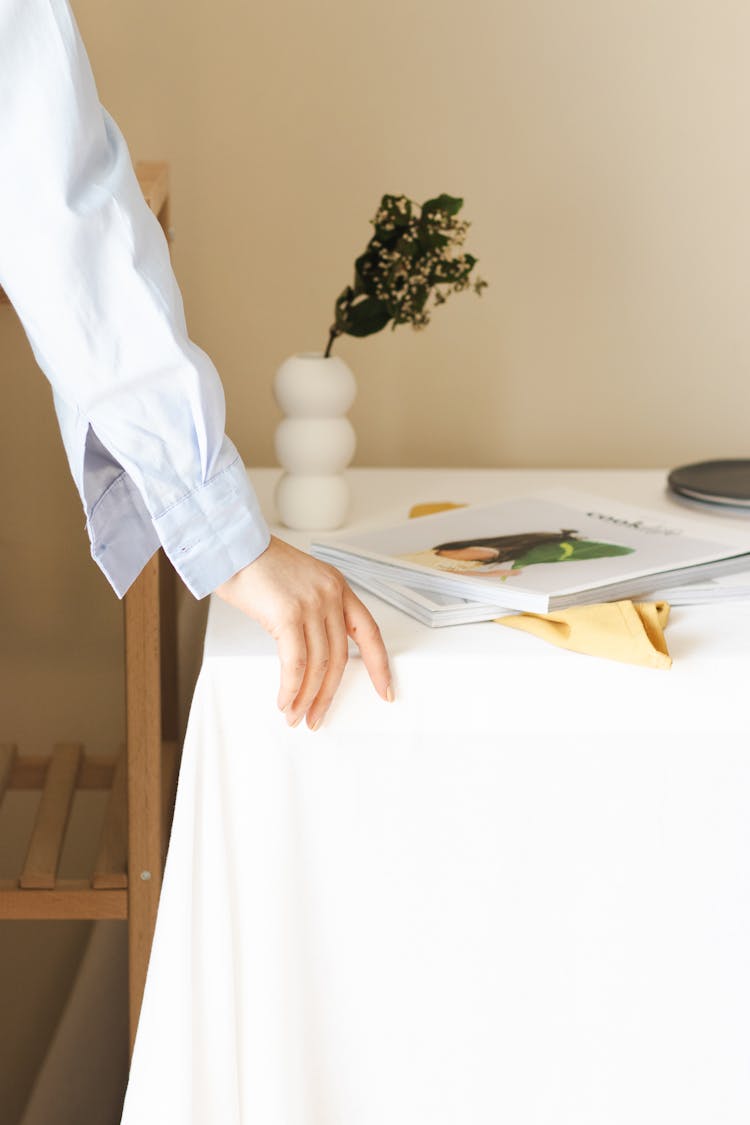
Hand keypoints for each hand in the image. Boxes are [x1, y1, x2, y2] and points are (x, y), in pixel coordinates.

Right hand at [214, 535, 392, 729]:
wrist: (230, 546)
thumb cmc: (256, 566)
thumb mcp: (298, 584)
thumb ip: (312, 612)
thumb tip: (311, 655)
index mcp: (338, 586)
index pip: (370, 631)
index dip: (379, 665)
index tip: (385, 691)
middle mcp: (331, 594)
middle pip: (340, 657)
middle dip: (328, 694)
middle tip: (317, 718)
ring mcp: (312, 604)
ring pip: (319, 665)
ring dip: (306, 697)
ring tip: (295, 716)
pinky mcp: (289, 614)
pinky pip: (296, 663)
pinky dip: (291, 688)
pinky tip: (284, 701)